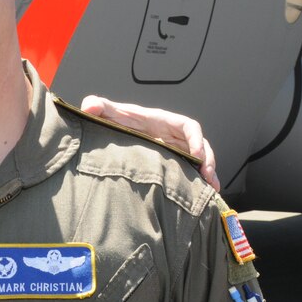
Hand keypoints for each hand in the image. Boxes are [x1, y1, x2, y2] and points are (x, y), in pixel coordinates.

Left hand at [80, 95, 218, 189]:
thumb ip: (99, 107)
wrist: (115, 134)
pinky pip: (192, 171)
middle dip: (208, 160)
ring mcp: (176, 149)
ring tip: (212, 188)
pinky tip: (206, 195)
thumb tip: (89, 106)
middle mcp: (174, 135)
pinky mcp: (174, 163)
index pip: (188, 126)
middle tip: (209, 177)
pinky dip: (201, 182)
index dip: (195, 139)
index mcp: (164, 122)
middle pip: (200, 145)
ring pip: (200, 160)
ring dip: (209, 173)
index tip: (196, 155)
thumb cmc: (115, 122)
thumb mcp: (109, 114)